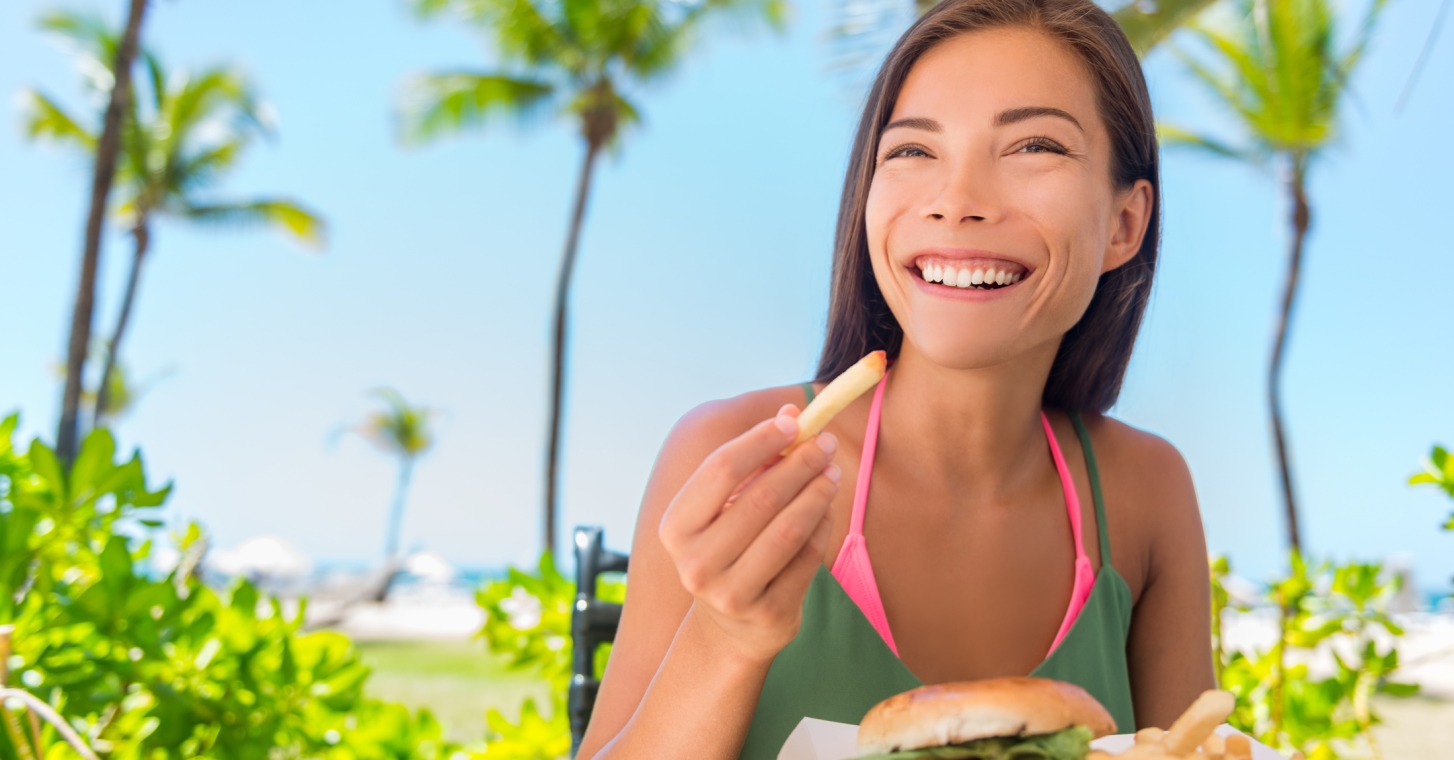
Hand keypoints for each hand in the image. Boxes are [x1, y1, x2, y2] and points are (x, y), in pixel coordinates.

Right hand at [658, 405, 840, 662]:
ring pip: (788, 529)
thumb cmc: (727, 548)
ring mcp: (732, 593)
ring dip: (817, 493)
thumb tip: (789, 413)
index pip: (721, 469)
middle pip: (760, 497)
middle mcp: (697, 563)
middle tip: (826, 443)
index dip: (760, 440)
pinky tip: (827, 509)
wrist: (729, 628)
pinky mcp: (769, 614)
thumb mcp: (725, 507)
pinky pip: (807, 558)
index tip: (793, 422)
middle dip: (800, 464)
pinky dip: (822, 527)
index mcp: (676, 527)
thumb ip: (753, 461)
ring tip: (833, 471)